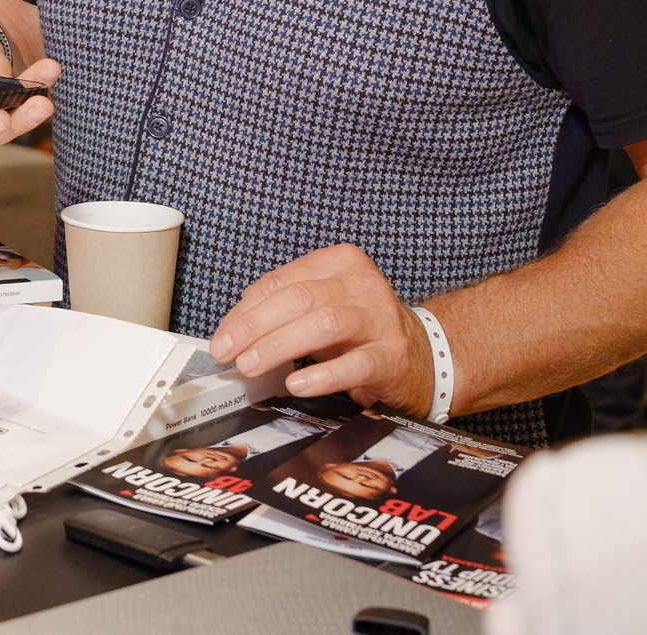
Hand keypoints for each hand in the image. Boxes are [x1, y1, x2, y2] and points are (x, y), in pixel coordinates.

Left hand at [208, 244, 432, 414]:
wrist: (424, 357)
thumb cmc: (360, 331)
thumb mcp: (320, 309)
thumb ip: (281, 311)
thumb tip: (232, 332)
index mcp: (338, 262)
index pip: (279, 282)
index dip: (245, 311)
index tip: (222, 336)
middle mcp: (362, 284)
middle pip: (298, 299)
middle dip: (254, 327)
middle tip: (228, 353)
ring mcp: (381, 318)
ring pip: (323, 324)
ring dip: (279, 346)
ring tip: (251, 366)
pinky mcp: (394, 355)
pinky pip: (355, 364)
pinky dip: (322, 375)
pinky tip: (296, 384)